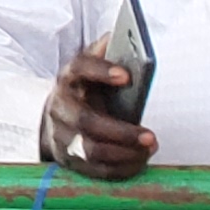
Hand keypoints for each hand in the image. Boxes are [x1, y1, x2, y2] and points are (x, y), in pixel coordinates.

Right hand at [37, 51, 153, 177]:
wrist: (58, 118)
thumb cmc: (84, 91)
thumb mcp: (90, 69)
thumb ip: (102, 54)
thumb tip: (116, 39)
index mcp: (68, 79)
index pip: (79, 69)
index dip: (101, 71)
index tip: (127, 76)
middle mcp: (61, 108)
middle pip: (87, 123)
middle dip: (122, 132)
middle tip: (151, 136)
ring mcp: (63, 137)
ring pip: (92, 151)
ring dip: (126, 153)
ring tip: (150, 147)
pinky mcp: (71, 161)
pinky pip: (98, 171)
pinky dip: (123, 168)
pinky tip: (141, 160)